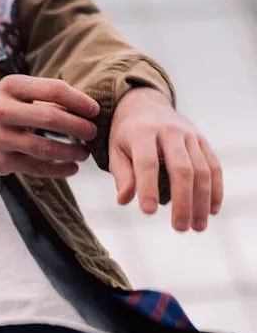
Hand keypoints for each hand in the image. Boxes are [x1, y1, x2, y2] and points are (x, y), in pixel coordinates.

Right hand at [0, 75, 99, 177]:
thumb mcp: (10, 94)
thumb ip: (41, 97)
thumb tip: (80, 105)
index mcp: (10, 87)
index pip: (53, 90)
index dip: (79, 101)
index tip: (94, 110)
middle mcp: (3, 110)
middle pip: (51, 118)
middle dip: (78, 127)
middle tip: (92, 133)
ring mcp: (0, 138)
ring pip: (45, 148)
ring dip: (71, 151)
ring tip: (83, 152)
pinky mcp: (0, 161)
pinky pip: (36, 168)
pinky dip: (58, 170)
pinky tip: (71, 168)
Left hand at [108, 87, 222, 231]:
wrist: (145, 104)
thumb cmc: (126, 133)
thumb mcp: (115, 149)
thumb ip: (121, 174)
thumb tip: (124, 200)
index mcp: (142, 132)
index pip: (147, 162)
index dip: (147, 187)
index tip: (147, 212)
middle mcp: (169, 131)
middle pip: (181, 168)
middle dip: (182, 201)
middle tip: (180, 228)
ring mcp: (189, 135)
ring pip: (202, 170)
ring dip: (202, 201)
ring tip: (197, 227)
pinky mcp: (202, 140)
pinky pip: (214, 166)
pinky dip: (216, 190)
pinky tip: (211, 211)